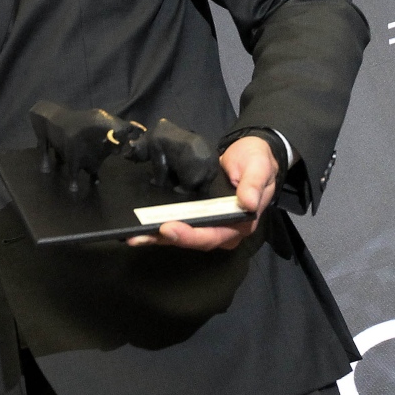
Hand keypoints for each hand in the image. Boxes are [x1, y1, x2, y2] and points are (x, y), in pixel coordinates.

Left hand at [127, 134, 277, 250]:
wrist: (252, 153)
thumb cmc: (258, 162)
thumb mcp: (260, 168)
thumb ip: (254, 184)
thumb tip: (248, 203)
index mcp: (240, 224)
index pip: (214, 235)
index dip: (191, 235)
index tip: (168, 228)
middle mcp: (223, 229)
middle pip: (194, 240)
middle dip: (166, 239)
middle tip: (140, 235)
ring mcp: (209, 223)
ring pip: (183, 236)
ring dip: (157, 237)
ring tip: (133, 236)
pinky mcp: (198, 215)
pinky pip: (180, 223)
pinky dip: (159, 226)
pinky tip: (140, 224)